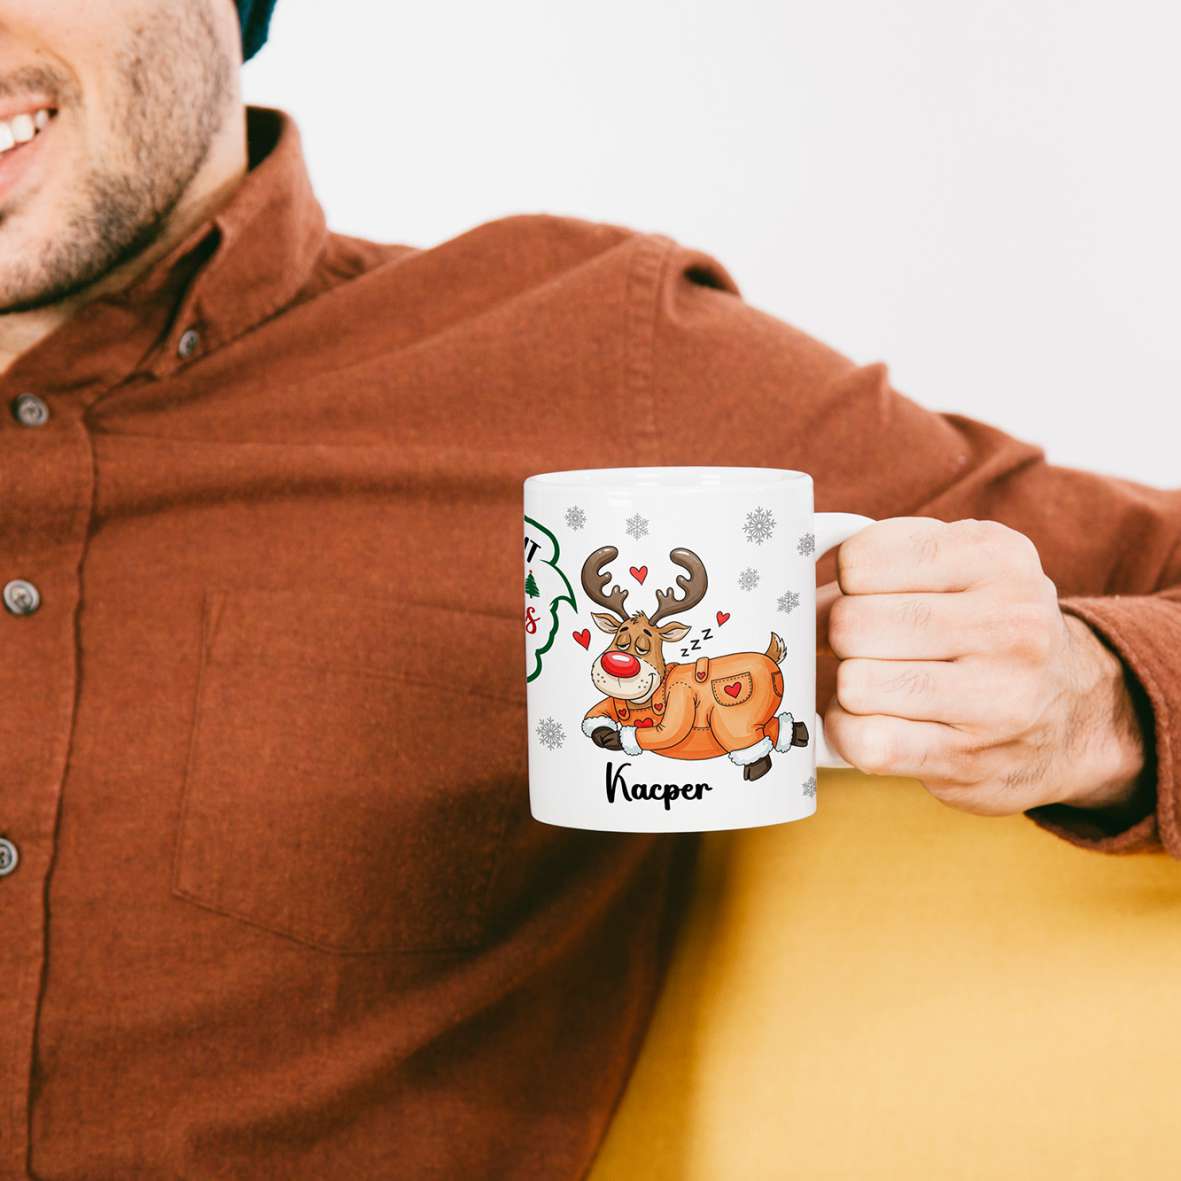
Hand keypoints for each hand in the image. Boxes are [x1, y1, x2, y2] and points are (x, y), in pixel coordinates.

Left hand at [816, 517, 1152, 818]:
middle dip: (840, 638)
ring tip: (874, 685)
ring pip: (854, 684)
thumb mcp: (960, 567)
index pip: (862, 560)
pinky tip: (871, 723)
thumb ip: (882, 559)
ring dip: (845, 689)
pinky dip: (848, 732)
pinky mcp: (971, 759)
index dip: (842, 583)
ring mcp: (998, 697)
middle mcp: (1010, 622)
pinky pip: (866, 742)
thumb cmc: (987, 631)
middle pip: (852, 624)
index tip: (861, 596)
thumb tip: (787, 587)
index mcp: (997, 557)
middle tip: (863, 648)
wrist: (1074, 718)